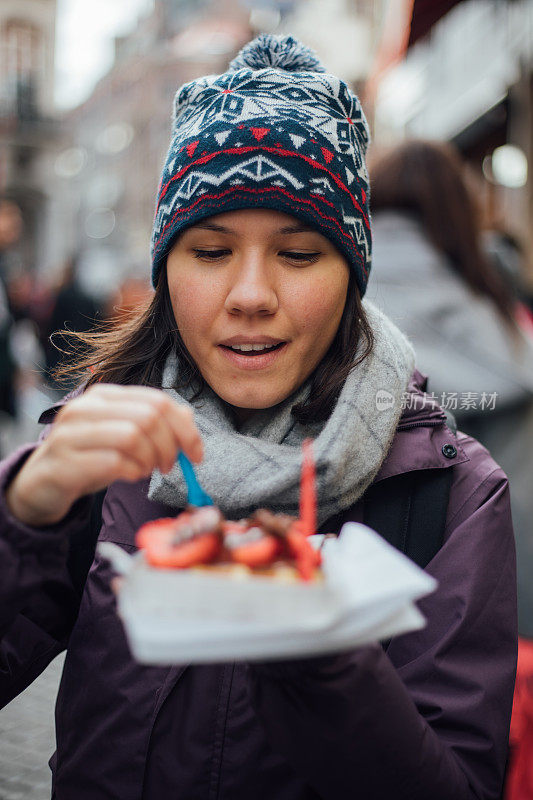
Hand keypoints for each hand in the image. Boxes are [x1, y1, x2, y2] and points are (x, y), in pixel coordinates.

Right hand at [5, 384, 202, 526]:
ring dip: (150, 460)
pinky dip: (131, 472)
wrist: (42, 483)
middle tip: (169, 467)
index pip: (158, 400)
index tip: (195, 454)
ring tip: (146, 470)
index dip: (185, 428)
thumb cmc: (90, 458)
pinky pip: (113, 462)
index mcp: (104, 395)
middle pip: (148, 417)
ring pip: (132, 437)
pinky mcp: (65, 462)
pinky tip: (129, 476)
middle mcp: (86, 407)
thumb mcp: (123, 435)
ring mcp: (71, 433)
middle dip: (169, 446)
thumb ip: (154, 424)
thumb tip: (188, 420)